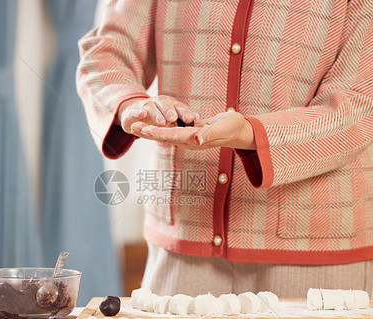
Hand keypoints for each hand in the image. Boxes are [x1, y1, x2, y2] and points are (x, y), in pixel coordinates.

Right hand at [117, 95, 198, 134]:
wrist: (135, 113)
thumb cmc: (157, 116)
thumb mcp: (170, 118)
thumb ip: (182, 117)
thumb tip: (196, 117)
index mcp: (170, 104)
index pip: (179, 107)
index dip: (184, 112)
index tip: (190, 119)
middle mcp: (158, 102)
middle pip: (165, 104)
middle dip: (170, 111)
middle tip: (173, 118)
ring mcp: (146, 105)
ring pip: (152, 107)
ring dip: (157, 114)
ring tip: (161, 122)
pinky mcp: (133, 111)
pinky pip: (136, 110)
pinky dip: (138, 112)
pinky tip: (142, 114)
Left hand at [130, 110, 255, 149]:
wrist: (240, 130)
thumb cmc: (233, 128)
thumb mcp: (223, 129)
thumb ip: (209, 134)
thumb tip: (197, 140)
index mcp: (194, 138)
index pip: (172, 135)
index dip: (157, 132)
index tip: (144, 130)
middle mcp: (189, 139)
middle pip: (164, 136)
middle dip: (149, 132)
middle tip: (133, 127)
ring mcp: (189, 136)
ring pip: (166, 133)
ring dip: (152, 130)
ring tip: (138, 126)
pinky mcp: (191, 131)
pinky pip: (173, 130)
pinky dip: (162, 127)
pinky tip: (153, 124)